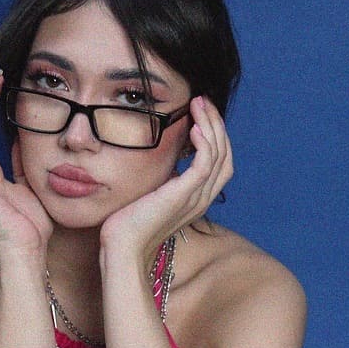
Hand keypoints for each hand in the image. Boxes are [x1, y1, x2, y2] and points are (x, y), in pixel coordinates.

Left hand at [98, 95, 233, 266]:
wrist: (122, 247)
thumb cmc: (129, 224)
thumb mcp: (151, 194)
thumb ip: (163, 179)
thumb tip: (163, 160)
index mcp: (196, 198)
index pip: (220, 161)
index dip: (214, 134)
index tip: (198, 111)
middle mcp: (201, 198)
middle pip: (226, 154)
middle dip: (216, 123)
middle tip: (201, 100)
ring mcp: (195, 198)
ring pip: (219, 154)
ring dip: (211, 125)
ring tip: (198, 104)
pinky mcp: (184, 195)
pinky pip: (205, 164)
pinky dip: (204, 142)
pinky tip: (194, 127)